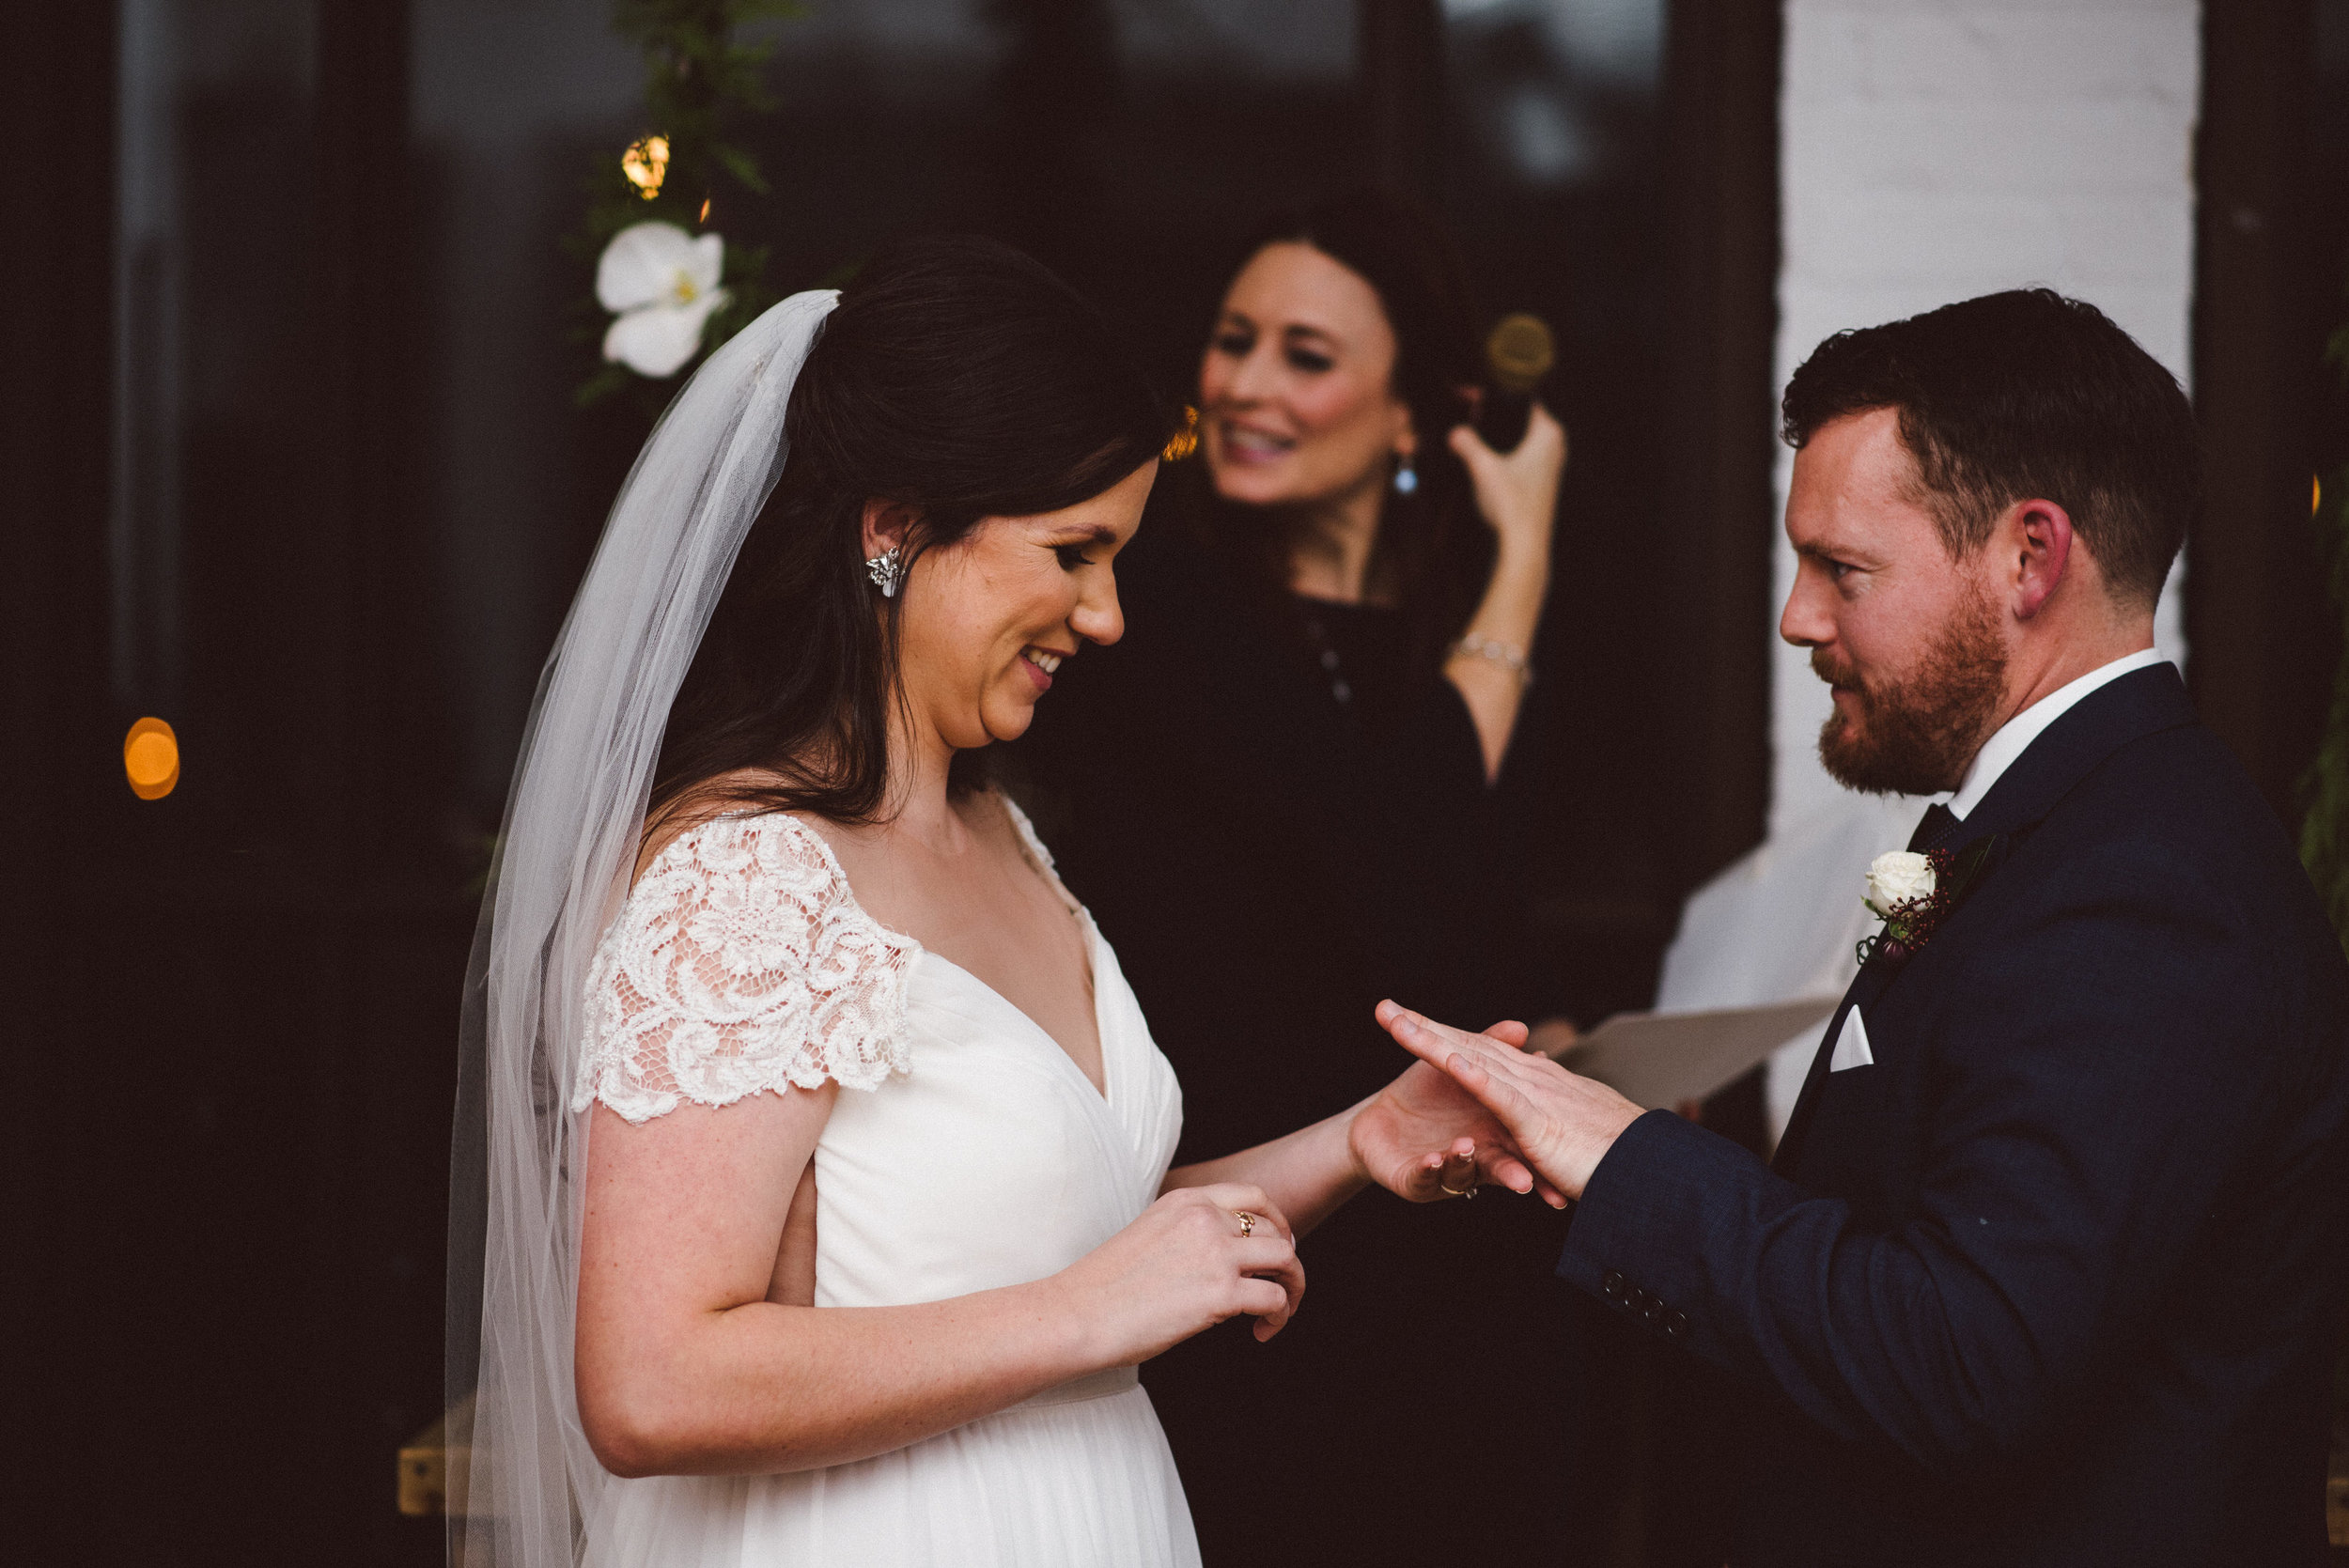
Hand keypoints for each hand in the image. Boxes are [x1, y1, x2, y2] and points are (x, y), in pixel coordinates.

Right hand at [1057, 1183, 1304, 1358]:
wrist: (1077, 1314)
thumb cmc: (1105, 1287)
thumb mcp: (1149, 1232)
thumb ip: (1188, 1232)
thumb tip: (1223, 1257)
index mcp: (1186, 1200)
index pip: (1254, 1197)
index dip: (1278, 1223)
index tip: (1279, 1247)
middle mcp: (1205, 1219)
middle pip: (1276, 1230)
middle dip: (1288, 1261)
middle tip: (1283, 1288)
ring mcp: (1215, 1254)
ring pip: (1285, 1259)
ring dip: (1293, 1287)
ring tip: (1280, 1312)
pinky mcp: (1220, 1294)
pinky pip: (1274, 1298)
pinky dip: (1279, 1317)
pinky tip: (1261, 1332)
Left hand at [1349, 1023, 1567, 1208]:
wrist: (1376, 1126)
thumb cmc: (1427, 1097)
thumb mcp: (1462, 1069)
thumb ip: (1490, 1048)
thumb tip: (1520, 1028)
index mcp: (1495, 1130)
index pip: (1518, 1134)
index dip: (1540, 1146)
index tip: (1563, 1154)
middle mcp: (1476, 1152)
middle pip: (1499, 1162)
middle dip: (1514, 1172)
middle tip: (1526, 1182)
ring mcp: (1446, 1168)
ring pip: (1461, 1171)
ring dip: (1465, 1161)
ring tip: (1466, 1149)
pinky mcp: (1414, 1181)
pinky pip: (1422, 1177)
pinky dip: (1429, 1168)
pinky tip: (1432, 1160)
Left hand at [1375, 1001, 1643, 1200]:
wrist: (1654, 1171)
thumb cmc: (1618, 1155)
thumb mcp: (1575, 1128)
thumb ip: (1553, 1112)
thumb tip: (1541, 1096)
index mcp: (1538, 1084)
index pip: (1481, 1052)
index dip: (1445, 1035)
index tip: (1408, 1022)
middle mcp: (1534, 1081)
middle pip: (1468, 1046)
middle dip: (1424, 1029)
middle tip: (1383, 1011)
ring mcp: (1535, 1098)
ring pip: (1474, 1062)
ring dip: (1435, 1043)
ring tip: (1397, 1025)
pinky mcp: (1539, 1123)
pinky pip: (1500, 1095)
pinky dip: (1474, 1075)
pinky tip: (1446, 1059)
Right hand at [1448, 403, 1566, 566]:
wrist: (1523, 544)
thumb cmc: (1511, 505)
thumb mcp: (1483, 468)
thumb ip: (1467, 444)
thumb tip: (1455, 433)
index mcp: (1548, 433)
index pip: (1522, 400)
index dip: (1494, 397)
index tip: (1470, 396)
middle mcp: (1555, 445)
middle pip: (1519, 419)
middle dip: (1493, 418)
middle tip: (1466, 416)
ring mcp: (1550, 465)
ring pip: (1519, 440)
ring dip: (1496, 439)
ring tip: (1470, 440)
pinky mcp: (1542, 482)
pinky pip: (1521, 457)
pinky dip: (1503, 455)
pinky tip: (1485, 463)